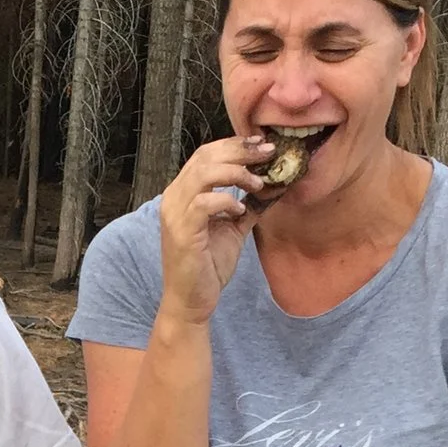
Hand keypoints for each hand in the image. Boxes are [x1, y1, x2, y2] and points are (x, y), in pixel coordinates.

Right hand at [157, 135, 272, 330]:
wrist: (191, 301)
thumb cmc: (207, 266)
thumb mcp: (233, 229)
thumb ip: (248, 206)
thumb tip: (273, 187)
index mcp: (183, 192)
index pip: (207, 154)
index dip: (236, 145)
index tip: (264, 145)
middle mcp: (174, 197)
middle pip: (205, 156)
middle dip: (240, 151)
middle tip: (268, 153)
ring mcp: (175, 213)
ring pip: (204, 173)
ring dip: (236, 173)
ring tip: (258, 183)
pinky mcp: (182, 231)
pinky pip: (204, 203)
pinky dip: (227, 201)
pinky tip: (241, 210)